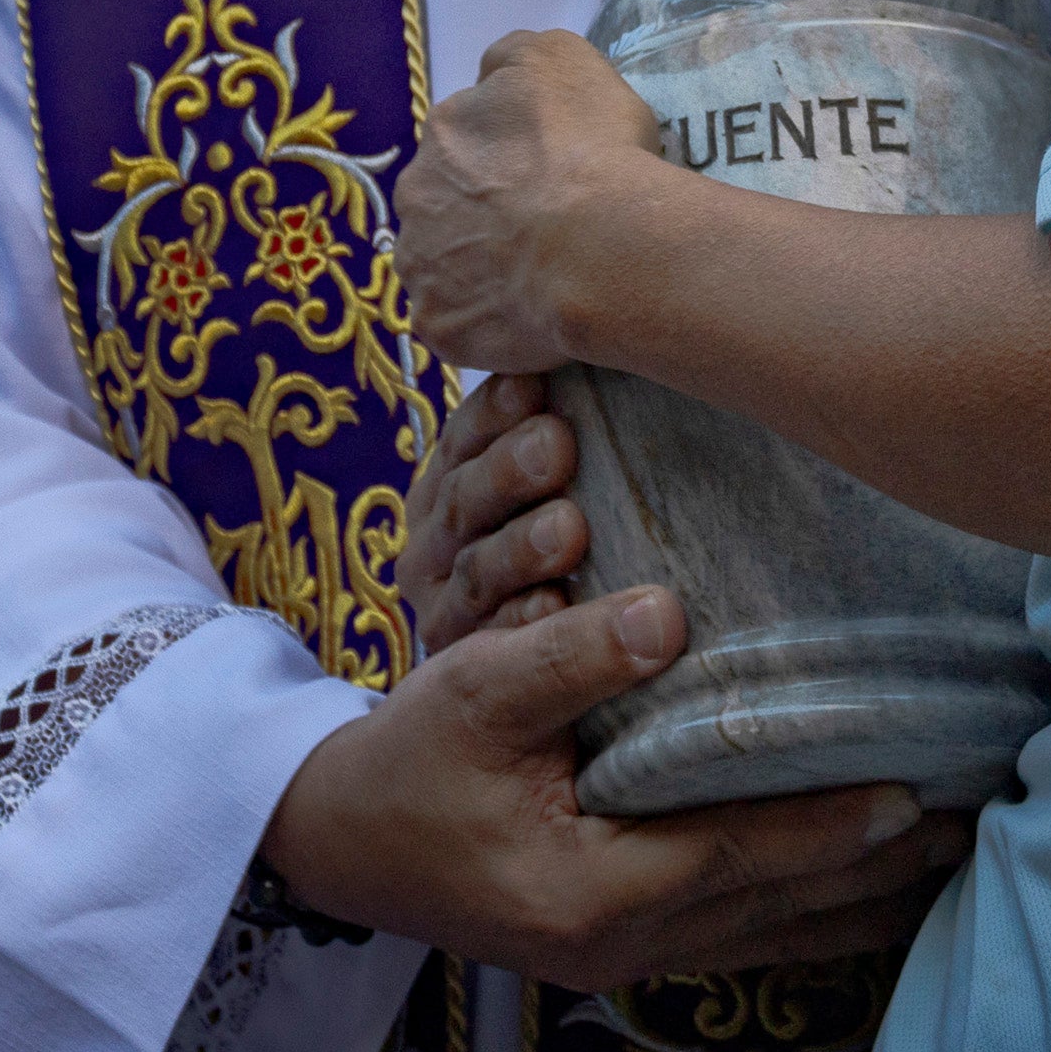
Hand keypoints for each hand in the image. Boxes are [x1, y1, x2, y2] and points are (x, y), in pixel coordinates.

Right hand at [264, 586, 973, 984]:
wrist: (332, 840)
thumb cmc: (402, 762)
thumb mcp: (468, 691)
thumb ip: (568, 654)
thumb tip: (664, 613)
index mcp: (588, 890)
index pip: (739, 855)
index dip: (830, 825)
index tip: (914, 793)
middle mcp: (617, 944)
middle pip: (777, 913)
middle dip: (874, 872)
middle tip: (972, 826)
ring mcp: (617, 959)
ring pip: (768, 938)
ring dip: (854, 900)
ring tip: (943, 858)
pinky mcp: (614, 950)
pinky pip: (739, 941)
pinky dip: (804, 914)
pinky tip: (856, 890)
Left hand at [400, 32, 675, 372]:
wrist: (598, 245)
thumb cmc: (591, 148)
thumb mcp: (562, 58)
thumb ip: (517, 56)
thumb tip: (494, 75)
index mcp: (445, 129)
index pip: (469, 137)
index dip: (511, 157)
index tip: (549, 173)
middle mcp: (415, 194)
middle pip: (447, 201)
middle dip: (484, 212)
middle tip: (543, 228)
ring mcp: (420, 266)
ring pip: (446, 264)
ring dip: (479, 267)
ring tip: (539, 278)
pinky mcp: (437, 326)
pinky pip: (459, 325)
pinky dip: (488, 322)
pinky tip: (530, 316)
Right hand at [404, 373, 590, 652]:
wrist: (508, 702)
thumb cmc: (569, 558)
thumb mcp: (545, 489)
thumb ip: (558, 439)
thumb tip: (612, 350)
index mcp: (452, 486)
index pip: (467, 438)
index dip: (494, 411)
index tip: (534, 383)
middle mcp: (438, 544)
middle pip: (467, 499)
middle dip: (510, 469)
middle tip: (558, 443)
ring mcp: (448, 608)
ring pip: (479, 571)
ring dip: (521, 547)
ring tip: (568, 530)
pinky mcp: (465, 671)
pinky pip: (494, 648)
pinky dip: (523, 625)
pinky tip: (553, 608)